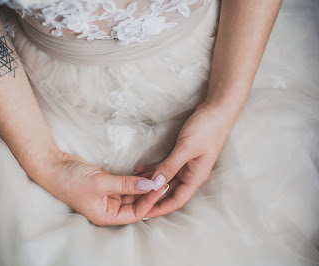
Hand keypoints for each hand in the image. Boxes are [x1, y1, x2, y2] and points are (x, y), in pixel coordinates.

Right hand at [37, 152, 167, 225]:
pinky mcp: (108, 184)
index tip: (160, 188)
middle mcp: (109, 208)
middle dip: (150, 193)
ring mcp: (109, 195)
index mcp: (106, 215)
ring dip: (144, 185)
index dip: (149, 201)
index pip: (135, 213)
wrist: (54, 166)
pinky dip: (135, 179)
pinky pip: (126, 183)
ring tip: (158, 176)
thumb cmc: (71, 180)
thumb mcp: (101, 183)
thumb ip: (126, 184)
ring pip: (132, 193)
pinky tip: (146, 173)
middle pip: (136, 204)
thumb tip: (150, 185)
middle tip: (164, 180)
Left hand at [133, 101, 234, 217]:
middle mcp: (190, 174)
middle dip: (151, 197)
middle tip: (132, 200)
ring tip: (132, 185)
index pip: (176, 200)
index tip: (143, 213)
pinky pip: (165, 167)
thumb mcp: (186, 148)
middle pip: (169, 192)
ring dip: (150, 183)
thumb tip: (155, 184)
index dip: (160, 208)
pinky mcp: (181, 155)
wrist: (217, 109)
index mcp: (195, 177)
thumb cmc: (207, 129)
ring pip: (165, 180)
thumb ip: (171, 166)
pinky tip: (140, 170)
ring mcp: (186, 165)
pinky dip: (153, 169)